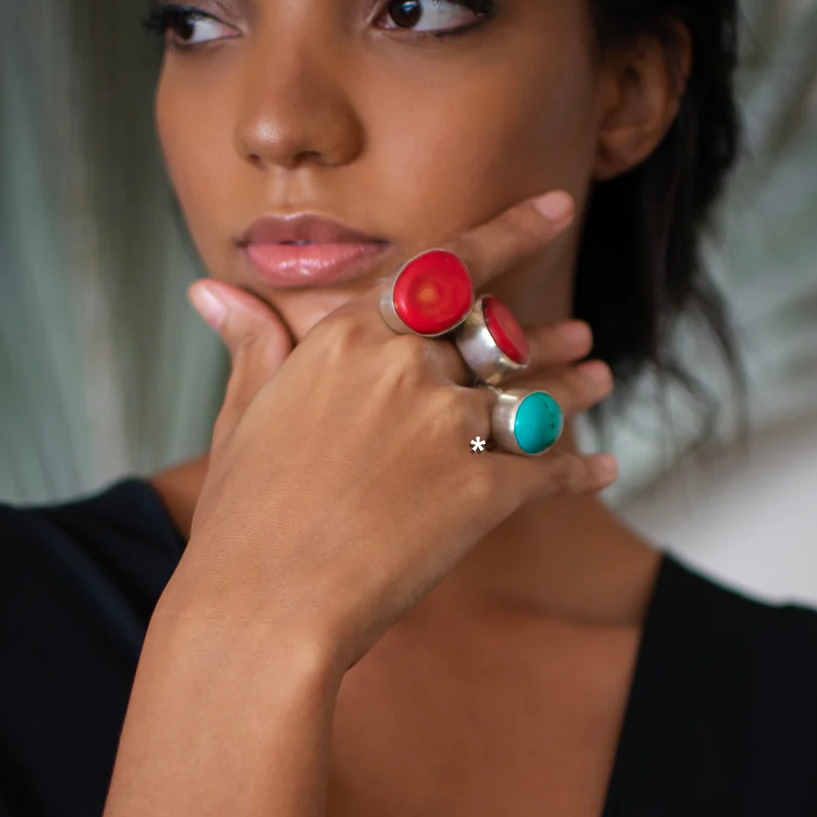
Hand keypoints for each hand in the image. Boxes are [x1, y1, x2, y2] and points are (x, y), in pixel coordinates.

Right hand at [176, 191, 617, 674]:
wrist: (263, 606)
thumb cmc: (242, 518)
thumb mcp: (241, 418)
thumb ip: (254, 347)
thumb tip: (212, 291)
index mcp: (349, 336)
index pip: (445, 266)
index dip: (509, 234)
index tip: (555, 209)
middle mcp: (406, 366)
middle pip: (495, 337)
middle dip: (543, 335)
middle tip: (580, 332)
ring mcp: (449, 426)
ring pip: (534, 394)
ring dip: (574, 387)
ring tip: (601, 376)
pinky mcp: (482, 491)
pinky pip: (549, 469)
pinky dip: (580, 469)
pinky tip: (605, 467)